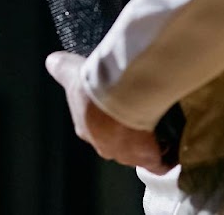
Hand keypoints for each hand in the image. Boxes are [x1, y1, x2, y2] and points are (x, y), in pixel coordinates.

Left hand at [44, 51, 171, 173]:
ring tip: (159, 123)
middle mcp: (104, 146)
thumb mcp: (72, 72)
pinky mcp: (146, 158)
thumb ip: (62, 67)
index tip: (118, 105)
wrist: (120, 97)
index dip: (106, 117)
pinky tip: (172, 145)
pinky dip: (165, 157)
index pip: (95, 127)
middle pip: (116, 141)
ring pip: (136, 151)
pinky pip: (158, 163)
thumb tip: (51, 60)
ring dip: (146, 139)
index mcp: (86, 129)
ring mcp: (126, 155)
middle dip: (126, 129)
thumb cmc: (94, 87)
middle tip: (141, 110)